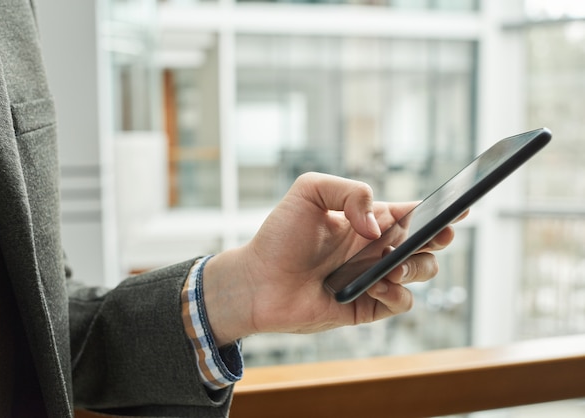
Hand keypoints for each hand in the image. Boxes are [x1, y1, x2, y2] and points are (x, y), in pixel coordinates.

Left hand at [203, 172, 463, 345]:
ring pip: (421, 272)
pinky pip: (401, 303)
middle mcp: (374, 249)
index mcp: (367, 221)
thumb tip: (377, 227)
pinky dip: (396, 294)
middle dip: (438, 238)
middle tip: (437, 235)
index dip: (438, 210)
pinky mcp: (367, 308)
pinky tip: (376, 287)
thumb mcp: (309, 192)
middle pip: (426, 243)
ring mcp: (372, 279)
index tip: (460, 206)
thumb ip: (349, 192)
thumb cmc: (279, 237)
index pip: (412, 214)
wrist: (257, 282)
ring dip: (416, 267)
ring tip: (390, 267)